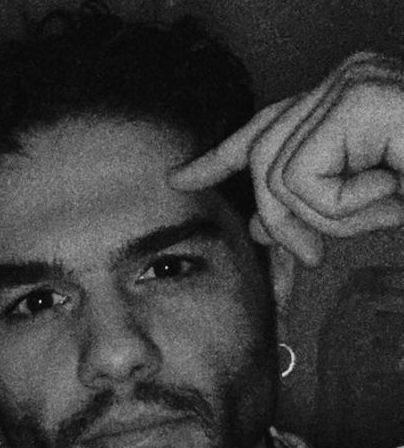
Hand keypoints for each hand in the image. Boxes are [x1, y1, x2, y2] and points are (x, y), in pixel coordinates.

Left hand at [170, 51, 403, 264]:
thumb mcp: (365, 202)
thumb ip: (309, 208)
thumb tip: (255, 226)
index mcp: (342, 97)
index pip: (265, 126)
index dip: (216, 159)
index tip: (177, 180)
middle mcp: (344, 79)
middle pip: (260, 156)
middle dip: (279, 217)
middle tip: (311, 257)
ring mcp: (351, 83)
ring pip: (279, 176)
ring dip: (328, 215)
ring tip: (386, 204)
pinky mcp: (359, 101)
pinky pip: (304, 178)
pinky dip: (343, 205)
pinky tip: (390, 187)